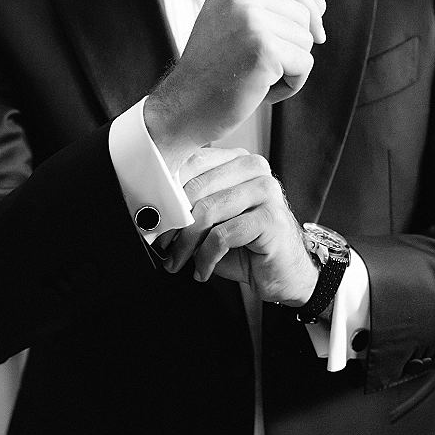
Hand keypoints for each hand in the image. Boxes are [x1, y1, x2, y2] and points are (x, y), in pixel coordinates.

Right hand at [144, 0, 325, 173]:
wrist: (184, 108)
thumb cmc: (211, 73)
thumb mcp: (241, 31)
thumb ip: (278, 12)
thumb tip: (320, 2)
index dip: (307, 13)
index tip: (311, 36)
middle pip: (304, 15)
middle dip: (293, 46)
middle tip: (258, 67)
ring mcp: (251, 20)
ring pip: (307, 41)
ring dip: (290, 68)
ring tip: (256, 78)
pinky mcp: (264, 49)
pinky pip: (304, 64)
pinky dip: (290, 84)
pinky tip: (261, 91)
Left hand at [163, 147, 318, 305]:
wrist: (282, 274)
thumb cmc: (245, 246)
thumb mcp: (212, 220)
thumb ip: (189, 204)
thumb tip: (152, 208)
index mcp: (237, 160)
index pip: (192, 162)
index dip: (166, 191)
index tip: (152, 217)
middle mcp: (254, 169)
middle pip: (196, 187)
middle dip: (173, 222)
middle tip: (161, 244)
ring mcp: (266, 191)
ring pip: (207, 212)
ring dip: (186, 244)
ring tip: (178, 261)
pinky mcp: (271, 218)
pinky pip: (222, 236)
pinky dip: (206, 257)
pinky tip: (203, 269)